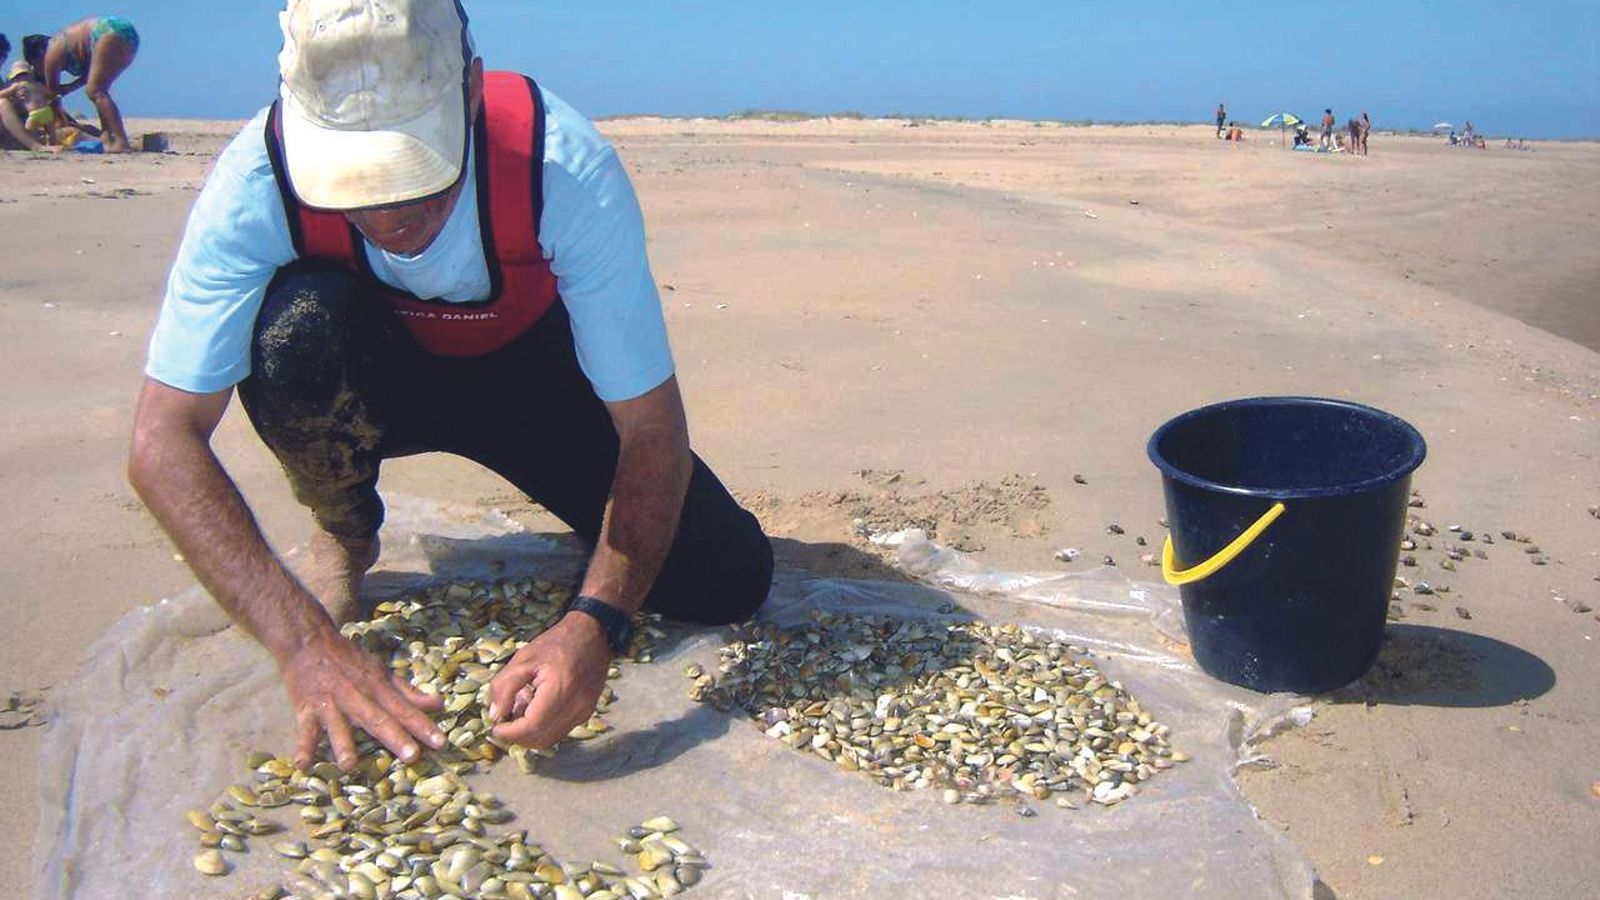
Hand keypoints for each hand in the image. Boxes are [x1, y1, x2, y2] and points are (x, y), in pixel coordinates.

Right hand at [279, 624, 445, 769]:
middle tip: (412, 757)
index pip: (405, 710)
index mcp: (378, 689)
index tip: (441, 742)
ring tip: (349, 765)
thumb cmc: (349, 660)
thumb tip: (439, 703)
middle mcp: (357, 697)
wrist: (309, 641)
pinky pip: (305, 731)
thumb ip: (408, 692)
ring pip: (339, 726)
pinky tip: (302, 765)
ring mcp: (331, 704)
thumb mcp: (381, 672)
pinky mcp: (306, 710)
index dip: (423, 726)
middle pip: (378, 719)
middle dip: (395, 737)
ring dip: (344, 745)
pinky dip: (303, 747)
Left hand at [486, 612, 612, 747]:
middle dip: (518, 737)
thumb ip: (505, 687)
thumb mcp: (523, 659)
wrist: (592, 635)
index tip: (495, 727)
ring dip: (530, 736)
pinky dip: (544, 730)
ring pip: (551, 739)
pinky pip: (561, 731)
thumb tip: (496, 715)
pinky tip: (535, 713)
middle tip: (503, 724)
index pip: (531, 727)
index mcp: (559, 689)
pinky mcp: (586, 713)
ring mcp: (584, 712)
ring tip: (518, 718)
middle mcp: (575, 706)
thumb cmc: (556, 643)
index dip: (510, 733)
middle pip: (541, 739)